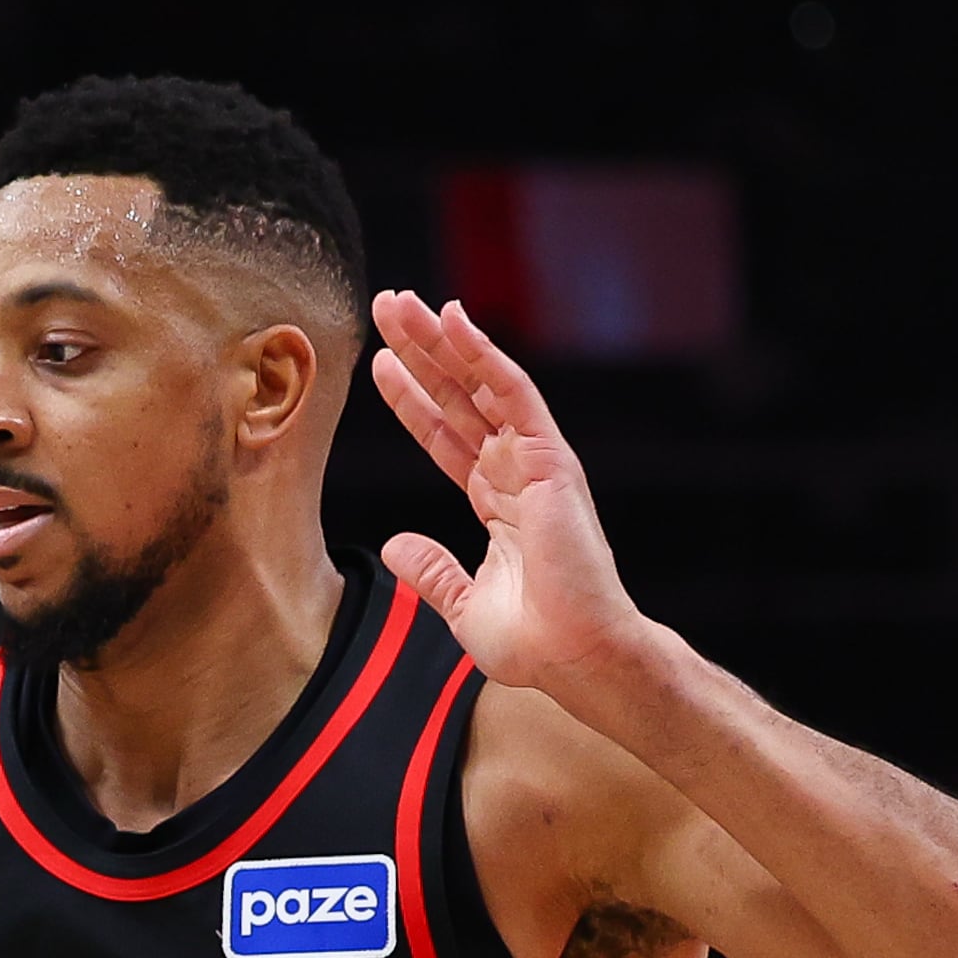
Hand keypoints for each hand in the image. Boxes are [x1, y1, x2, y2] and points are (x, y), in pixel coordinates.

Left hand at [366, 291, 667, 701]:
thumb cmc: (535, 642)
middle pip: (457, 399)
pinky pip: (512, 393)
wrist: (576, 656)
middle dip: (420, 354)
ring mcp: (534, 462)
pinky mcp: (550, 459)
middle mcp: (516, 473)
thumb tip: (395, 546)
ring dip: (440, 341)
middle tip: (387, 308)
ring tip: (402, 302)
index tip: (381, 366)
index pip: (446, 438)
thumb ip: (431, 571)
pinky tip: (454, 320)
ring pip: (479, 384)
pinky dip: (483, 354)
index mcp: (497, 503)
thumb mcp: (463, 605)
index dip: (412, 401)